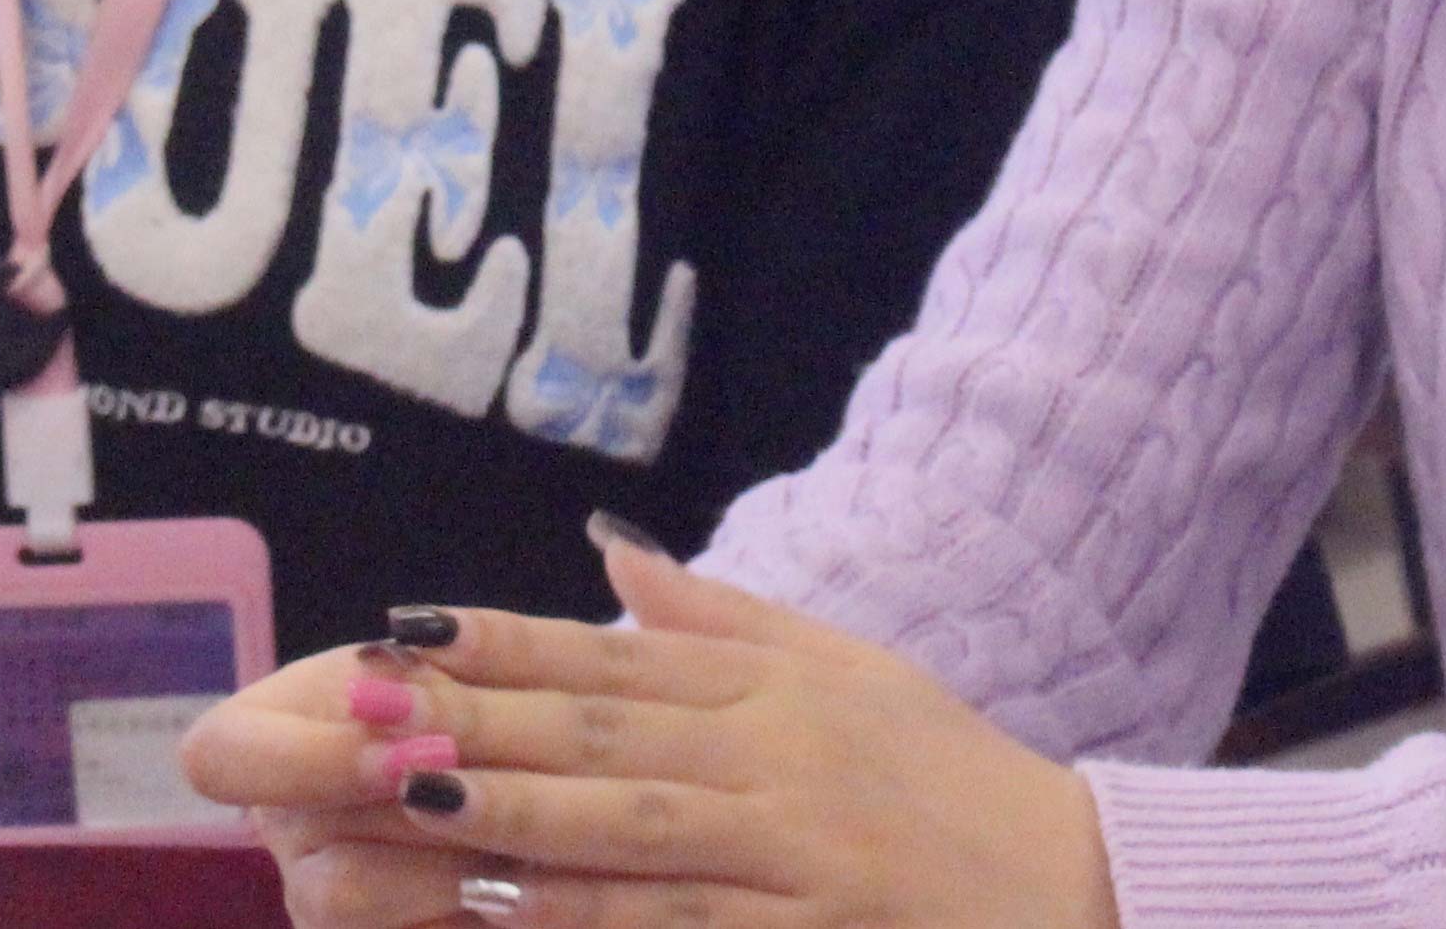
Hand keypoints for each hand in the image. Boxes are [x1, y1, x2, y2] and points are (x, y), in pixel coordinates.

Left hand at [183, 526, 1115, 928]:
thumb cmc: (955, 783)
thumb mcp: (855, 672)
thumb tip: (609, 552)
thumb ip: (724, 617)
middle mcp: (779, 755)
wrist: (1089, 890)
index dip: (501, 641)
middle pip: (601, 730)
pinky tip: (511, 911)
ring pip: (629, 828)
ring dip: (511, 811)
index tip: (398, 628)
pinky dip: (595, 922)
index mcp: (778, 686)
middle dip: (471, 717)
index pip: (613, 654)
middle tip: (356, 707)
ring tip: (405, 795)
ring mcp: (796, 852)